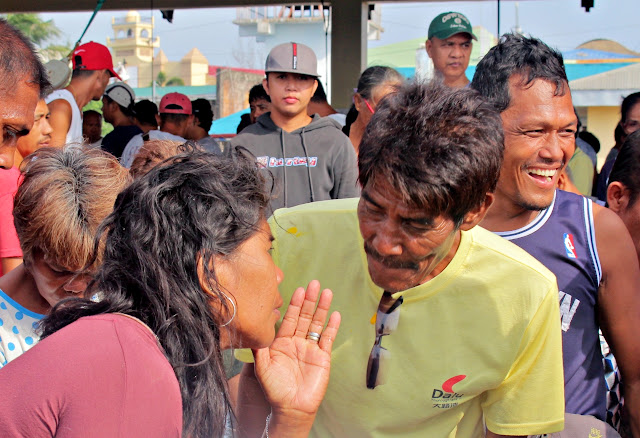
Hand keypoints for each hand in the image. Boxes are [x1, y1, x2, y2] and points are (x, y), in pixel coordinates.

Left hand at [253, 280, 340, 419]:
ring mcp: (310, 348)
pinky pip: (327, 338)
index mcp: (282, 342)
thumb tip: (255, 326)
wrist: (291, 407)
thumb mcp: (262, 366)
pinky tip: (335, 314)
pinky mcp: (322, 357)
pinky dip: (331, 327)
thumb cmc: (274, 389)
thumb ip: (260, 346)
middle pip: (304, 316)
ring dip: (322, 308)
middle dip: (309, 300)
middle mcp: (296, 342)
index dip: (294, 304)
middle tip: (314, 283)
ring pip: (317, 324)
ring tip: (327, 292)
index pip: (289, 318)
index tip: (298, 290)